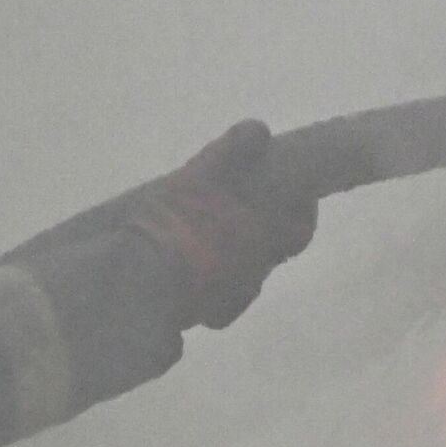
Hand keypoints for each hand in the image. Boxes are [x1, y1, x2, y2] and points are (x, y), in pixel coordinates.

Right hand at [129, 120, 317, 327]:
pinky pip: (225, 300)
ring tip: (215, 238)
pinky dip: (218, 286)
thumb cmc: (175, 223)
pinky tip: (196, 273)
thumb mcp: (200, 175)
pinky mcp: (213, 316)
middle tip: (249, 212)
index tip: (297, 197)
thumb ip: (232, 149)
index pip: (303, 228)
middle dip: (268, 232)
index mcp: (264, 233)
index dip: (304, 212)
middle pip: (276, 252)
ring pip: (251, 274)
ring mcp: (237, 296)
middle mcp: (258, 267)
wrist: (140, 282)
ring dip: (241, 256)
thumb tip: (259, 130)